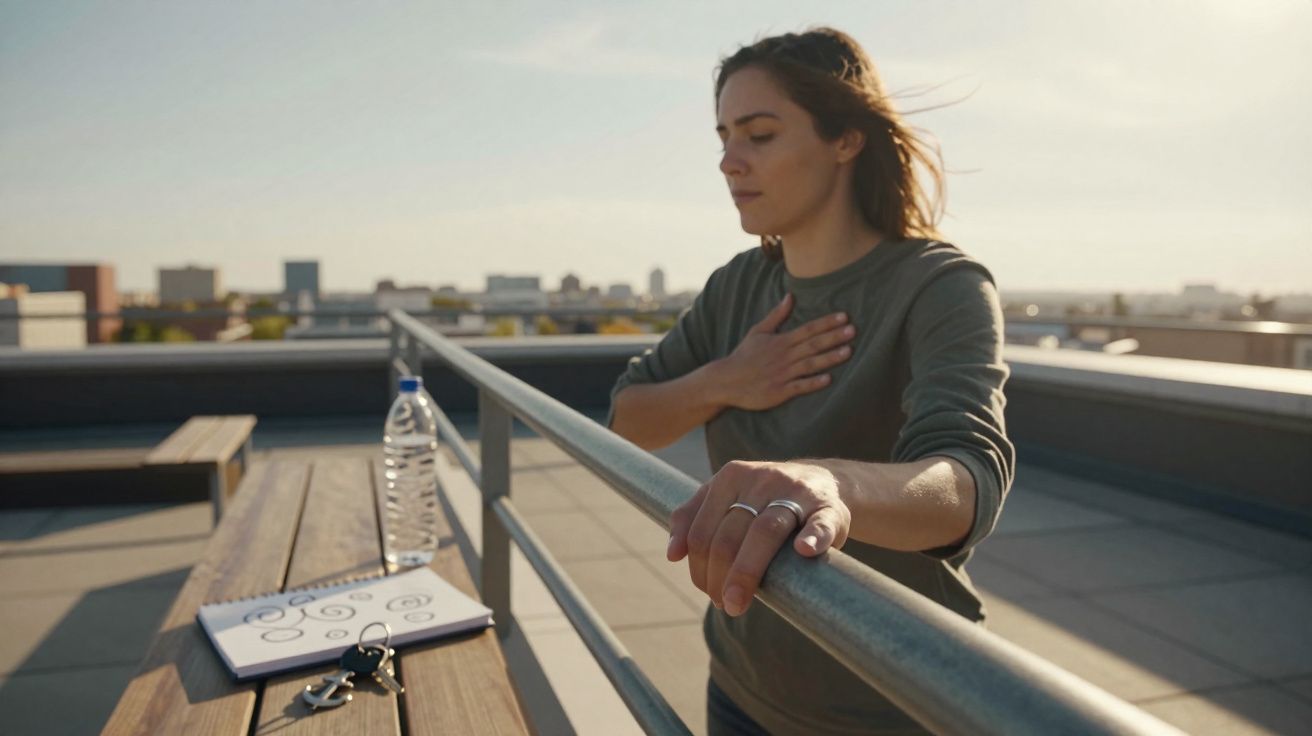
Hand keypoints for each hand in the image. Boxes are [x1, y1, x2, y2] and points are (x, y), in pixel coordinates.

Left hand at [667, 460, 851, 616]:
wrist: (823, 482)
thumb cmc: (765, 499)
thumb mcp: (726, 497)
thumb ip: (694, 518)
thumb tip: (672, 555)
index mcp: (731, 477)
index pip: (704, 529)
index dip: (700, 567)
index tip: (707, 592)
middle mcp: (762, 479)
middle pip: (731, 534)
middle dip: (720, 576)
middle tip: (725, 605)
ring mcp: (797, 492)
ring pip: (766, 530)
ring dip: (748, 570)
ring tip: (737, 603)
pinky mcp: (828, 507)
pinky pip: (820, 522)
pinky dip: (813, 536)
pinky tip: (803, 551)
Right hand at [714, 293, 856, 410]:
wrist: (726, 381)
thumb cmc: (744, 356)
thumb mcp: (758, 332)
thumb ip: (777, 315)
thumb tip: (790, 296)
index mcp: (781, 341)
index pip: (808, 329)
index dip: (827, 323)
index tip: (844, 316)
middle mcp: (784, 356)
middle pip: (813, 344)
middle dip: (833, 337)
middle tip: (853, 330)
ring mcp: (782, 374)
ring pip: (810, 364)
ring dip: (829, 358)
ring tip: (848, 351)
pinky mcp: (779, 391)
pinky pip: (799, 386)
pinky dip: (813, 382)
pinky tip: (828, 379)